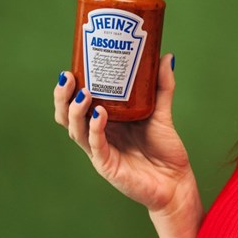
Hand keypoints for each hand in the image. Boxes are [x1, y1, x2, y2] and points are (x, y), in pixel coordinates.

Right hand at [54, 54, 193, 212]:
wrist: (176, 181)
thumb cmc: (165, 149)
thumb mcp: (162, 113)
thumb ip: (161, 87)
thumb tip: (166, 56)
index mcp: (105, 122)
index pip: (77, 103)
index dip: (69, 88)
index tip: (71, 66)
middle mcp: (99, 135)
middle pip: (67, 116)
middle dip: (62, 97)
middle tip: (67, 77)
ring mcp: (100, 151)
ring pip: (76, 131)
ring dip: (75, 111)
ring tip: (82, 93)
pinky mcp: (108, 166)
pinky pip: (96, 146)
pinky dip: (95, 129)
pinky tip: (98, 115)